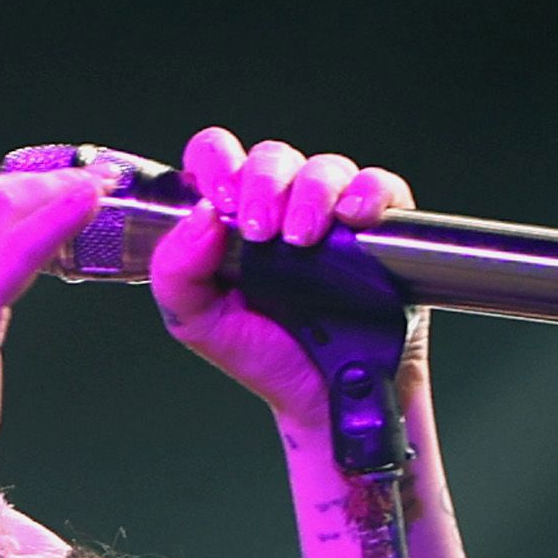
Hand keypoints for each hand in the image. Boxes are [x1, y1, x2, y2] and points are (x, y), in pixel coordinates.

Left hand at [142, 127, 423, 420]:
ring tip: (304, 239)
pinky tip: (354, 217)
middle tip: (261, 231)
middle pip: (273, 156)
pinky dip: (369, 193)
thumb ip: (175, 271)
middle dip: (264, 184)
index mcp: (232, 217)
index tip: (221, 202)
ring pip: (326, 168)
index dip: (217, 163)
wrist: (324, 400)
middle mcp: (283, 206)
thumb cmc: (264, 356)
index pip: (216, 157)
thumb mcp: (196, 321)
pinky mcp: (381, 230)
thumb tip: (200, 216)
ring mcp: (333, 216)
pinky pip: (382, 188)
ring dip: (312, 193)